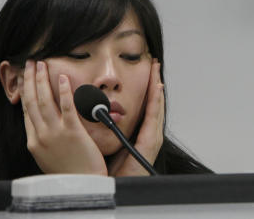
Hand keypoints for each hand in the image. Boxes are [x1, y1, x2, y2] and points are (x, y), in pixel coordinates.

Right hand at [20, 60, 107, 174]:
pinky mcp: (72, 133)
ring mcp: (55, 134)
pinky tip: (63, 78)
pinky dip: (63, 92)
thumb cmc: (69, 172)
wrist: (82, 186)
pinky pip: (66, 108)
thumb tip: (44, 125)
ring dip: (42, 80)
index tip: (26, 77)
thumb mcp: (48, 156)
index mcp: (34, 141)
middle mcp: (41, 136)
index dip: (26, 92)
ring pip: (44, 102)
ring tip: (42, 64)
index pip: (27, 111)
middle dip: (30, 80)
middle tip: (30, 63)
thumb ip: (45, 139)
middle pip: (32, 102)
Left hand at [108, 59, 163, 176]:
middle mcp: (148, 134)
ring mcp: (151, 137)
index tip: (148, 72)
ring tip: (156, 72)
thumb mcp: (110, 146)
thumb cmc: (108, 173)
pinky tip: (156, 90)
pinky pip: (153, 117)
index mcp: (139, 134)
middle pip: (154, 103)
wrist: (111, 188)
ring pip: (156, 107)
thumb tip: (97, 113)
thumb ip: (109, 130)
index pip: (146, 106)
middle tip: (155, 65)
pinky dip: (156, 102)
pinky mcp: (149, 142)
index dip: (148, 88)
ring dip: (157, 88)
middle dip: (155, 83)